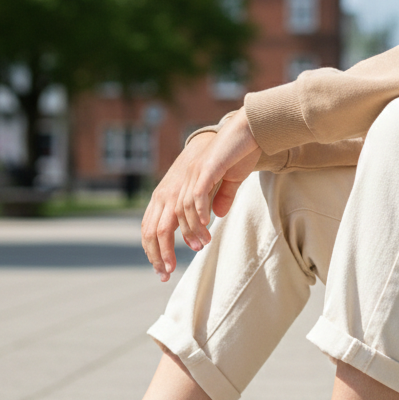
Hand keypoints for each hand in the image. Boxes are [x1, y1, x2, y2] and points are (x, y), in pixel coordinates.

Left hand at [140, 112, 260, 280]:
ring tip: (200, 246)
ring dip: (189, 233)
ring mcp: (188, 176)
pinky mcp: (204, 169)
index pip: (152, 225)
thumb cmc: (237, 154)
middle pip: (157, 225)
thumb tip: (218, 215)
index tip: (163, 271)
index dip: (154, 250)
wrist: (246, 128)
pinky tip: (205, 228)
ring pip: (179, 213)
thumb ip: (220, 197)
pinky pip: (195, 196)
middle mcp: (175, 184)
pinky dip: (198, 214)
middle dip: (160, 251)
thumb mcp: (227, 181)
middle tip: (168, 271)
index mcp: (174, 190)